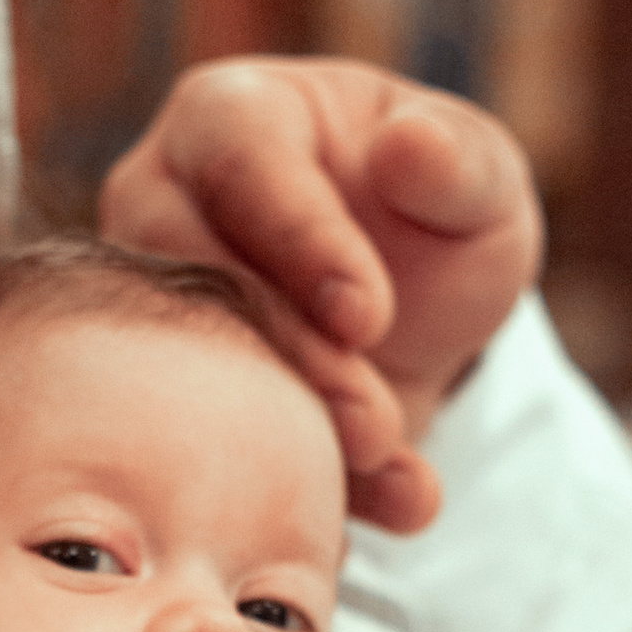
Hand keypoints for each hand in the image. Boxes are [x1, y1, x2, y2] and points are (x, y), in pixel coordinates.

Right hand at [98, 61, 543, 535]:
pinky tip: (367, 515)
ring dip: (287, 435)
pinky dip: (292, 495)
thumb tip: (412, 146)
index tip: (369, 315)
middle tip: (375, 423)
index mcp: (232, 116)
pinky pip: (207, 449)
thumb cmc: (439, 205)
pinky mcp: (169, 397)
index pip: (243, 162)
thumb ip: (458, 162)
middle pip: (196, 276)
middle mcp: (163, 203)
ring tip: (381, 470)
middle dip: (293, 360)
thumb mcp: (478, 178)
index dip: (302, 239)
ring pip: (186, 372)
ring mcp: (153, 304)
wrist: (422, 302)